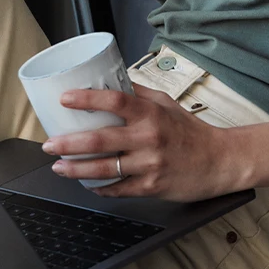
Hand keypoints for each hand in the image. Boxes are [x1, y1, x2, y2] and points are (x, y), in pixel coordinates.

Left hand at [41, 84, 240, 201]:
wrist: (219, 161)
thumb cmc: (188, 129)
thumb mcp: (164, 102)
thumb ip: (136, 93)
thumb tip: (107, 79)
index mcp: (150, 113)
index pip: (114, 101)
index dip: (87, 99)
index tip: (64, 98)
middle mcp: (148, 138)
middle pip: (100, 140)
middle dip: (68, 143)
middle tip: (49, 143)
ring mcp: (149, 165)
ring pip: (104, 168)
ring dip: (76, 169)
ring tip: (58, 166)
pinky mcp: (152, 187)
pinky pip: (119, 189)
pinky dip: (100, 187)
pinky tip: (87, 184)